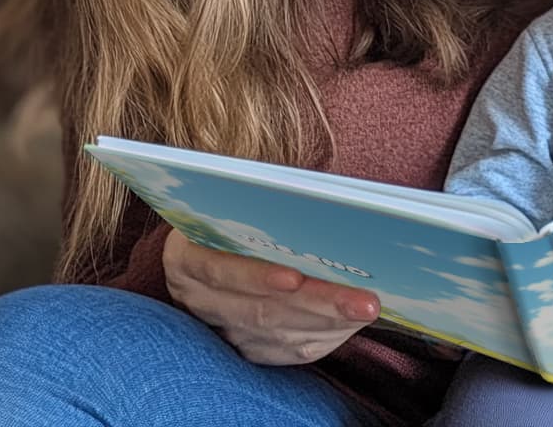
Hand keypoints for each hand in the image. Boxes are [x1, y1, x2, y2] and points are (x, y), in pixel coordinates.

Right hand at [163, 228, 379, 364]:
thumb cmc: (234, 209)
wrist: (211, 243)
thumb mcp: (234, 201)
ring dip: (327, 323)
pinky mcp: (245, 348)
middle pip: (259, 310)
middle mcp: (197, 299)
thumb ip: (264, 207)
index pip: (220, 272)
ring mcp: (221, 329)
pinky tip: (351, 324)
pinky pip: (286, 351)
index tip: (295, 277)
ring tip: (365, 309)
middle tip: (362, 300)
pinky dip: (323, 337)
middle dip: (316, 304)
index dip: (256, 278)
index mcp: (186, 256)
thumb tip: (323, 211)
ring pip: (277, 334)